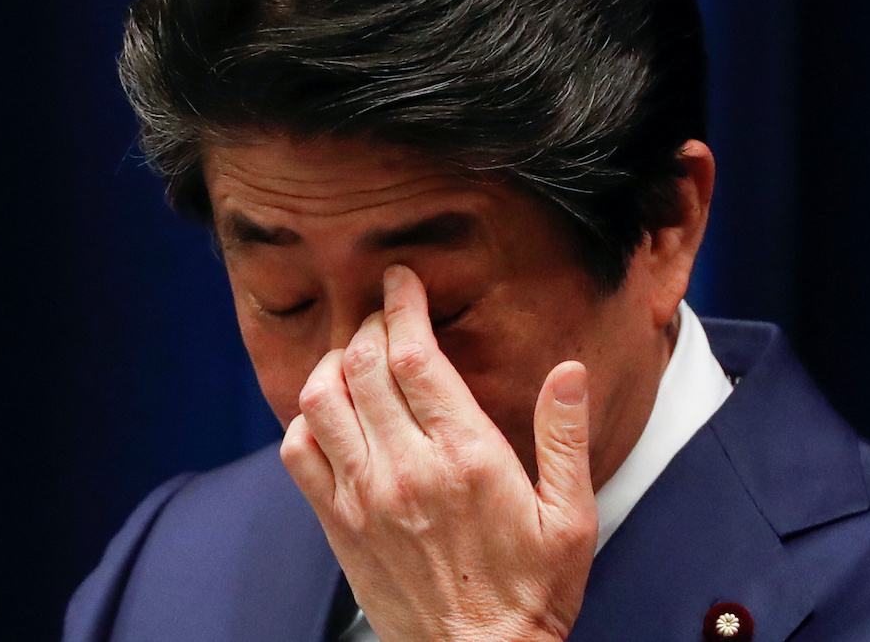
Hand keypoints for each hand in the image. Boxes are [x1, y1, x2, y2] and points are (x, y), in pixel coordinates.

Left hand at [280, 265, 597, 641]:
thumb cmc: (531, 591)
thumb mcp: (572, 517)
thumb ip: (567, 437)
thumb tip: (570, 370)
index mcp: (466, 456)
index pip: (417, 356)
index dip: (404, 305)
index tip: (402, 280)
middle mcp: (405, 468)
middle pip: (364, 364)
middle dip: (370, 322)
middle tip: (385, 310)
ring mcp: (363, 495)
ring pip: (321, 399)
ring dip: (332, 361)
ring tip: (355, 352)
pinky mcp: (337, 523)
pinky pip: (297, 452)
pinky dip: (305, 417)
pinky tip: (329, 411)